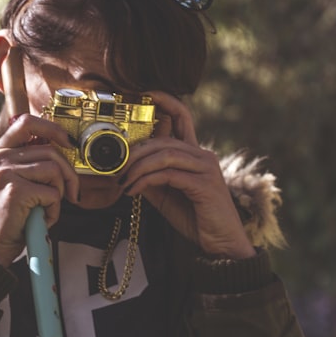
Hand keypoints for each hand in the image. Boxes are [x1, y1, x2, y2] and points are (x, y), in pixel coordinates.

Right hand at [0, 114, 78, 266]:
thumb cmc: (4, 217)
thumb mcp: (7, 181)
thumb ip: (26, 162)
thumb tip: (60, 149)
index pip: (26, 123)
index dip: (52, 128)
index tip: (68, 141)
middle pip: (50, 150)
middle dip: (68, 173)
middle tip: (71, 192)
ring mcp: (5, 173)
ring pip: (54, 170)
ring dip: (59, 193)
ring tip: (46, 208)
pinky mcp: (16, 191)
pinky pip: (52, 193)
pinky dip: (54, 210)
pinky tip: (41, 219)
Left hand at [119, 91, 255, 259]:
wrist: (219, 245)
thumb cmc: (194, 217)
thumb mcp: (165, 193)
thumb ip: (150, 176)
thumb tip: (124, 167)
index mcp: (194, 153)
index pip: (182, 116)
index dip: (166, 99)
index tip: (144, 91)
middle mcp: (202, 155)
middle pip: (164, 138)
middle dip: (135, 151)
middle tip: (116, 167)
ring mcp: (206, 168)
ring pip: (165, 154)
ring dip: (137, 167)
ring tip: (122, 182)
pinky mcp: (205, 184)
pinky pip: (168, 174)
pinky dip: (146, 180)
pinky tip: (132, 191)